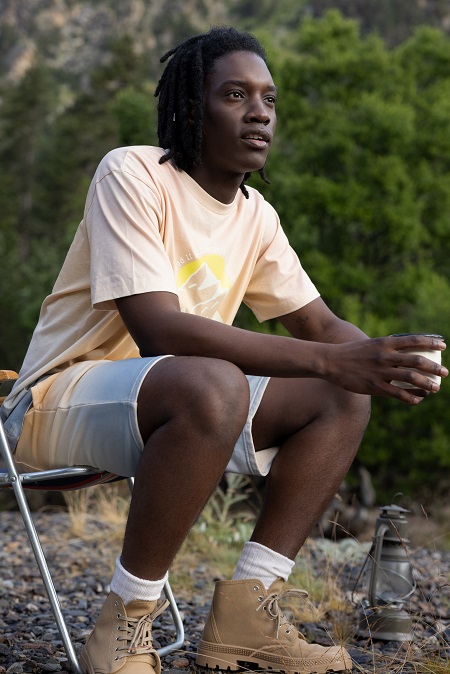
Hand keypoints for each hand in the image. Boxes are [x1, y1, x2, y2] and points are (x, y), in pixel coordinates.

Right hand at [325, 334, 446, 404]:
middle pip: (416, 361)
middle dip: (434, 367)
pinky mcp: (374, 386)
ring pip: (410, 378)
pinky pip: (397, 394)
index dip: (431, 342)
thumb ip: (386, 347)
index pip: (413, 340)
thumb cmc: (352, 353)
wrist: (331, 361)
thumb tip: (402, 351)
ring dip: (426, 384)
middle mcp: (385, 356)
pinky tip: (417, 400)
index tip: (443, 346)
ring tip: (435, 388)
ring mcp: (380, 372)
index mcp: (385, 343)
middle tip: (445, 372)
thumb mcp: (371, 344)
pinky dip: (410, 397)